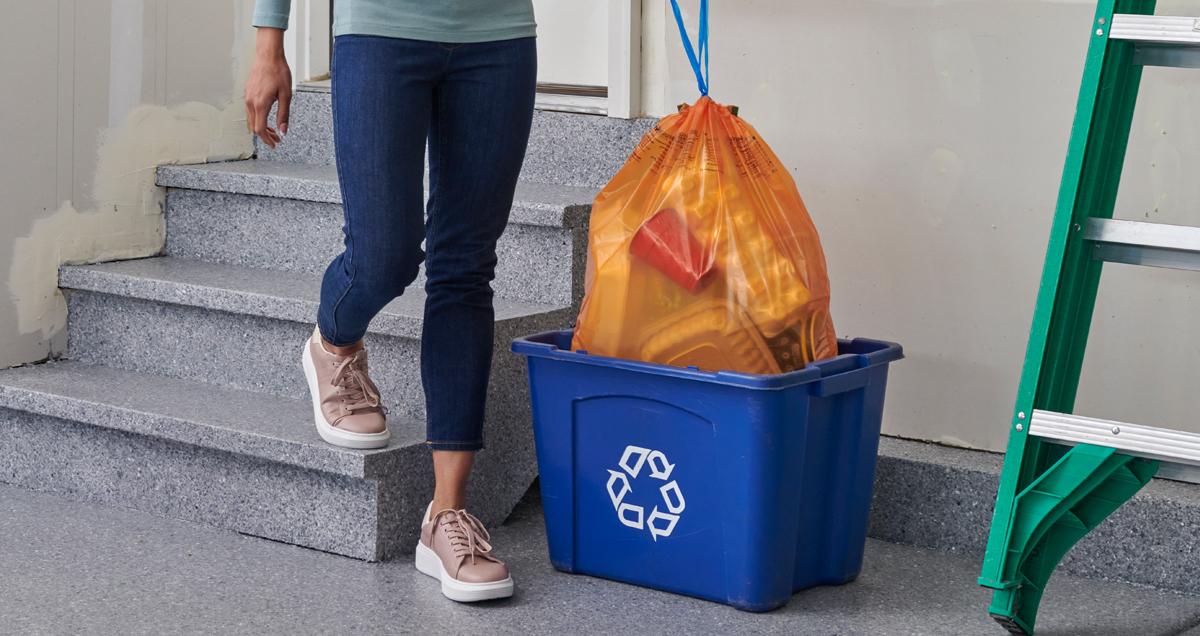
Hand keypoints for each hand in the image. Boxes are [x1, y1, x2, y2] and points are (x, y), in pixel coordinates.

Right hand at [244, 27, 291, 148]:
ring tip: (274, 130)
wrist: (268, 55)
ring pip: (252, 120)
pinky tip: (267, 118)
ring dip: (262, 127)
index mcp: (260, 104)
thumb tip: (283, 131)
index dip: (267, 140)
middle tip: (277, 140)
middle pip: (255, 127)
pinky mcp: (248, 93)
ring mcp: (247, 97)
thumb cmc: (278, 72)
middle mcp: (250, 102)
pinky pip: (250, 111)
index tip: (274, 145)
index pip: (260, 129)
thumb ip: (284, 115)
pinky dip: (258, 118)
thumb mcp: (286, 95)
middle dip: (266, 136)